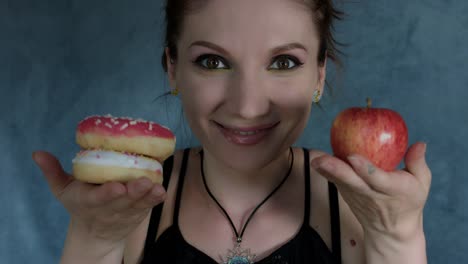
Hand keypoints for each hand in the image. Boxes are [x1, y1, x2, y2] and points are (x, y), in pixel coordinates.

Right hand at [32, 151, 166, 243]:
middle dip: (133, 193)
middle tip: (143, 182)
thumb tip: (37, 153)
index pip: (97, 198)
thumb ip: (52, 171)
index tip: (117, 187)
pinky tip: (160, 191)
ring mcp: (125, 211)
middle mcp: (108, 208)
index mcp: (88, 201)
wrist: (95, 233)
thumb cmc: (80, 202)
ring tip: (156, 187)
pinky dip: (154, 199)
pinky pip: (147, 205)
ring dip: (147, 196)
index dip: (107, 193)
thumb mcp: (63, 190)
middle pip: (122, 201)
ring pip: (137, 203)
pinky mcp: (139, 212)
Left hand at [310, 142, 430, 241]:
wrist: (391, 230)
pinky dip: (327, 172)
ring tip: (316, 160)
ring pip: (340, 182)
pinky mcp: (346, 195)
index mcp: (392, 189)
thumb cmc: (408, 200)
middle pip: (351, 181)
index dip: (364, 168)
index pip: (376, 179)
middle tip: (321, 160)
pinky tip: (318, 161)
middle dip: (336, 170)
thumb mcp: (421, 183)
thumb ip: (418, 163)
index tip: (353, 157)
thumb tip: (419, 143)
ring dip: (327, 171)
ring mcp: (356, 196)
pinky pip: (336, 181)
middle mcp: (371, 194)